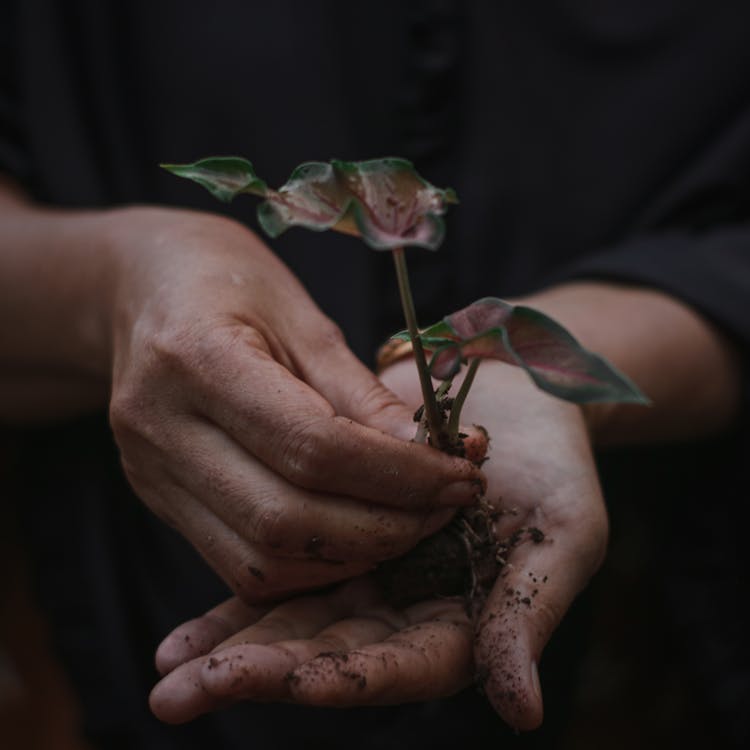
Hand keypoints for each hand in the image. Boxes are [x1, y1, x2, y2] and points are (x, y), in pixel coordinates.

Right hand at [104, 208, 485, 600]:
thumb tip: (431, 455)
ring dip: (353, 555)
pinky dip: (312, 565)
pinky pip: (242, 566)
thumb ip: (361, 393)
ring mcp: (150, 473)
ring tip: (410, 522)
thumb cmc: (233, 285)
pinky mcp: (158, 499)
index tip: (462, 476)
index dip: (400, 475)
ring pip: (262, 559)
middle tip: (447, 507)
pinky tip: (354, 535)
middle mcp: (160, 427)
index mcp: (197, 358)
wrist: (148, 289)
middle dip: (386, 527)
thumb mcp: (304, 317)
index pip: (313, 446)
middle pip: (286, 519)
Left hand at [149, 358, 606, 729]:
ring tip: (171, 670)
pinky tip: (189, 629)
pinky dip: (242, 597)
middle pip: (332, 655)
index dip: (336, 679)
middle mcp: (408, 608)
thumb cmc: (555, 463)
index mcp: (464, 623)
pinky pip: (288, 568)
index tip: (270, 679)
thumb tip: (521, 711)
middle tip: (181, 693)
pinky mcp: (341, 529)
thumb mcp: (562, 536)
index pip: (396, 668)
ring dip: (235, 646)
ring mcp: (371, 571)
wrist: (517, 394)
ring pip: (300, 618)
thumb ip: (529, 614)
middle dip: (261, 673)